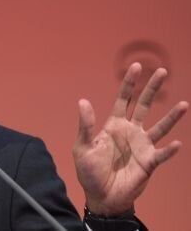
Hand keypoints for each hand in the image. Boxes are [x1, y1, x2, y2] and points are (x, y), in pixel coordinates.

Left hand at [73, 62, 186, 215]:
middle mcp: (130, 131)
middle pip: (143, 105)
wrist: (101, 196)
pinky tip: (176, 144)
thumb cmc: (89, 172)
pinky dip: (169, 150)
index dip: (129, 84)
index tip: (136, 66)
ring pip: (160, 127)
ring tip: (184, 105)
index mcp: (113, 125)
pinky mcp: (149, 162)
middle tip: (162, 71)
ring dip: (171, 116)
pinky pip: (162, 153)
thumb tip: (82, 101)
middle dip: (152, 89)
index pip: (122, 100)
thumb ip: (86, 126)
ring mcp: (142, 146)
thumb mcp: (83, 147)